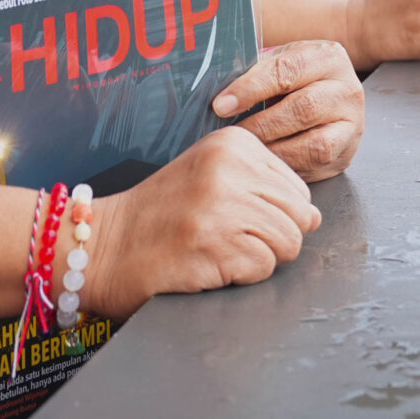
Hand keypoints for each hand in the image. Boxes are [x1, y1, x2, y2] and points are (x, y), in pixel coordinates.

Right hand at [78, 127, 318, 318]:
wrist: (104, 244)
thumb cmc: (161, 214)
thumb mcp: (211, 176)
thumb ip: (263, 187)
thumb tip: (315, 216)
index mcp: (233, 143)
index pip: (297, 188)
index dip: (273, 214)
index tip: (230, 215)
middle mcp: (230, 168)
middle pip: (300, 216)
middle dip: (273, 238)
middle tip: (228, 238)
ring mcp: (221, 206)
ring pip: (288, 244)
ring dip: (258, 259)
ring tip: (218, 249)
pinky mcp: (214, 245)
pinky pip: (263, 269)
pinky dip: (241, 277)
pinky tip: (208, 264)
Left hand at [212, 40, 364, 181]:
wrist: (332, 94)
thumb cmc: (295, 78)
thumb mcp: (280, 62)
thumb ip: (254, 71)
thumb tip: (215, 88)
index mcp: (326, 57)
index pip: (287, 70)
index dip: (251, 89)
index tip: (221, 105)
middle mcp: (346, 89)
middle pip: (303, 108)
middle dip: (260, 124)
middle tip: (230, 134)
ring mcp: (351, 124)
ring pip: (314, 143)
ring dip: (274, 150)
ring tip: (246, 151)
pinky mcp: (346, 152)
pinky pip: (317, 165)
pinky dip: (287, 166)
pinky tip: (265, 163)